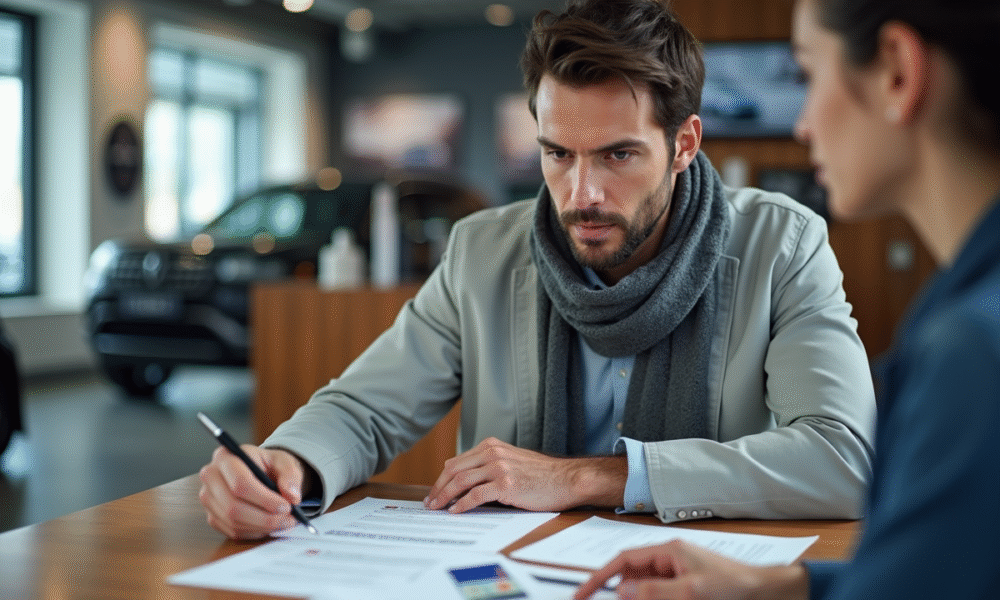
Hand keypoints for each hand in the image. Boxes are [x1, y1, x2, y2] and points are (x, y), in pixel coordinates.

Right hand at [198, 445, 307, 538]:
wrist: (260, 471)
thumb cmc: (269, 465)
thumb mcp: (284, 461)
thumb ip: (290, 476)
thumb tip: (292, 497)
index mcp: (226, 456)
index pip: (240, 483)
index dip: (264, 499)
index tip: (286, 506)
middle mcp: (211, 477)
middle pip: (233, 506)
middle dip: (264, 518)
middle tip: (288, 519)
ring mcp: (209, 498)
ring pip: (233, 521)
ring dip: (262, 527)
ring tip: (283, 522)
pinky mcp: (212, 516)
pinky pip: (233, 531)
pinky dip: (254, 532)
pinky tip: (269, 525)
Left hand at [423, 437, 625, 512]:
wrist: (568, 479)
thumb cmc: (543, 475)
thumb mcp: (512, 461)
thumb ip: (490, 465)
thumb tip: (465, 480)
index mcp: (492, 446)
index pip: (456, 462)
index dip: (442, 478)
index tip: (435, 492)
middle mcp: (493, 453)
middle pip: (454, 470)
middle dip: (438, 488)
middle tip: (430, 503)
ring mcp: (499, 467)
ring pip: (461, 481)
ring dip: (445, 497)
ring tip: (437, 508)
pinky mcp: (506, 484)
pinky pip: (476, 495)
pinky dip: (462, 504)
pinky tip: (456, 511)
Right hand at [573, 540, 808, 599]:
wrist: (765, 592)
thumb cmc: (734, 586)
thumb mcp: (690, 591)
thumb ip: (653, 590)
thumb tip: (622, 590)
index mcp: (668, 551)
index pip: (624, 560)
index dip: (601, 576)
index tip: (583, 591)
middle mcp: (669, 560)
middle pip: (631, 575)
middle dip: (618, 591)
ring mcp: (677, 573)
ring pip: (644, 587)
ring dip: (635, 596)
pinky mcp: (685, 587)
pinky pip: (659, 593)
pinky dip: (650, 598)